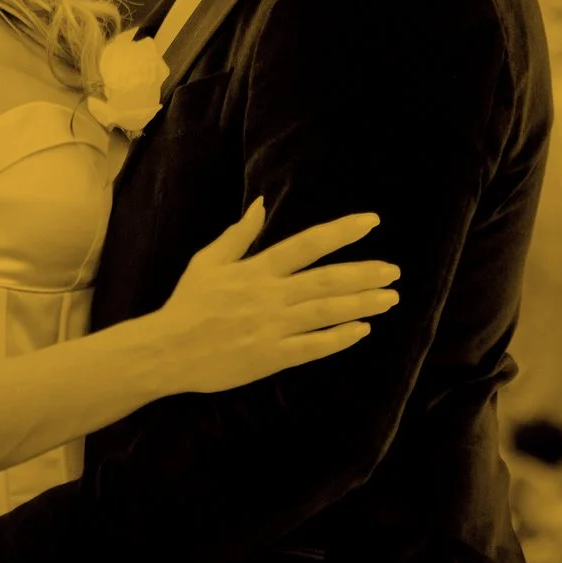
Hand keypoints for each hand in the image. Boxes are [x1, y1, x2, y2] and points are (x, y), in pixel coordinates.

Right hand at [151, 195, 398, 395]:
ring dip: (360, 303)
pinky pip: (312, 347)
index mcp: (256, 269)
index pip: (307, 243)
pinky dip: (339, 338)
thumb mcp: (208, 261)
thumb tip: (260, 205)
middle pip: (325, 280)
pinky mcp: (271, 357)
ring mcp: (272, 328)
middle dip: (363, 274)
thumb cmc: (188, 304)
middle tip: (394, 270)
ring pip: (325, 313)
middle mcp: (269, 296)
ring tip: (390, 298)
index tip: (371, 222)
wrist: (166, 351)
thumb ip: (239, 234)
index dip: (341, 232)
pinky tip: (362, 330)